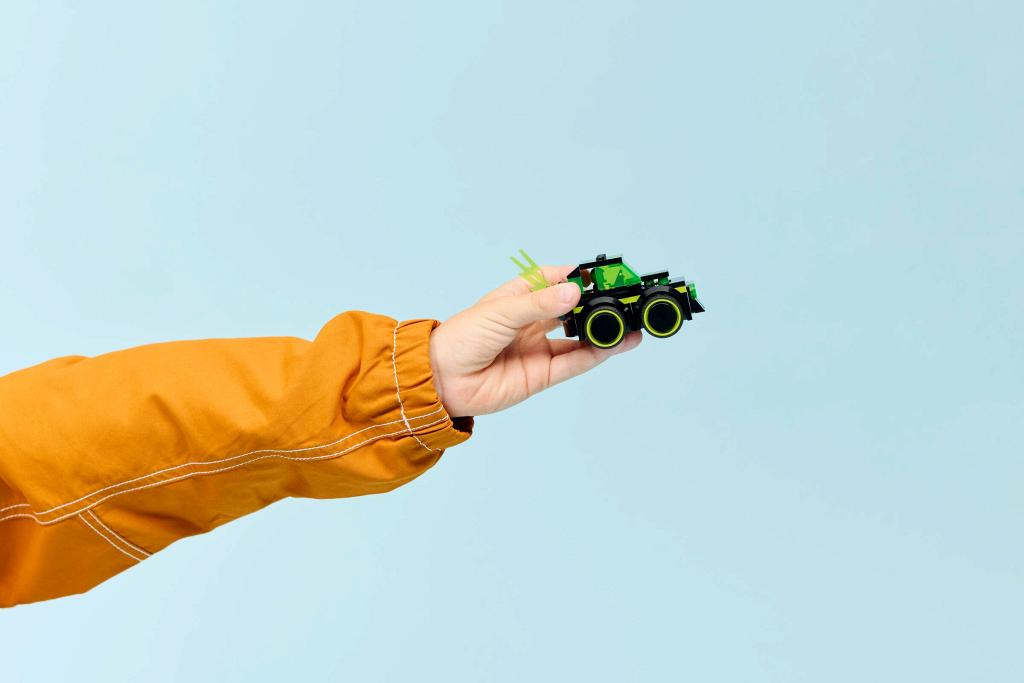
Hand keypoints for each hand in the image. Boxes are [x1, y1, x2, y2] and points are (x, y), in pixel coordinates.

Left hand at [428, 265, 642, 416]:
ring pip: (578, 339)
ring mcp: (537, 348)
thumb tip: (573, 292)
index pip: (554, 281)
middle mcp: (530, 322)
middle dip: (595, 306)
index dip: (576, 277)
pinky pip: (573, 363)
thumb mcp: (501, 313)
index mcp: (518, 298)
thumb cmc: (459, 339)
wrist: (441, 380)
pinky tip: (614, 345)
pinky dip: (595, 355)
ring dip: (602, 332)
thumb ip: (539, 305)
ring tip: (628, 325)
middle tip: (621, 299)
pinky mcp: (540, 374)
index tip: (600, 274)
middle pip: (571, 310)